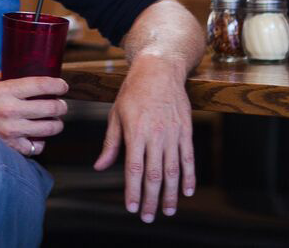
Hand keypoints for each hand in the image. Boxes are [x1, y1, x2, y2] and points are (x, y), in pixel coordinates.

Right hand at [0, 70, 68, 155]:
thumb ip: (0, 77)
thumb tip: (16, 70)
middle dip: (60, 105)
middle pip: (50, 107)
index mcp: (4, 91)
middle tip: (60, 104)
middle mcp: (11, 111)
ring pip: (49, 128)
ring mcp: (12, 131)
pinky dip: (40, 142)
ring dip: (56, 123)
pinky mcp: (11, 147)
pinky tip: (37, 136)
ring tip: (54, 120)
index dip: (57, 84)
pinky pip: (36, 146)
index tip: (62, 85)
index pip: (40, 85)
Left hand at [93, 55, 194, 222]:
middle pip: (154, 175)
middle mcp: (155, 135)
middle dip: (151, 199)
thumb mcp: (115, 114)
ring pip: (173, 170)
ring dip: (171, 193)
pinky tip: (187, 191)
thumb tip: (99, 167)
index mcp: (135, 132)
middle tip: (148, 218)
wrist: (159, 70)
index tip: (132, 208)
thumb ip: (110, 143)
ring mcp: (173, 133)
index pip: (134, 169)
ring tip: (167, 211)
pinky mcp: (186, 130)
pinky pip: (189, 158)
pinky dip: (189, 176)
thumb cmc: (132, 92)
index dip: (133, 191)